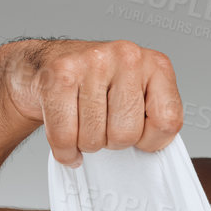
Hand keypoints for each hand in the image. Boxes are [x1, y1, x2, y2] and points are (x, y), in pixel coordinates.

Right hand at [0, 37, 183, 161]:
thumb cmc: (94, 88)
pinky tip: (66, 139)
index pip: (168, 121)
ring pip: (94, 138)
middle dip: (112, 141)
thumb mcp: (136, 96)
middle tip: (102, 124)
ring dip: (85, 143)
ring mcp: (93, 62)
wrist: (42, 66)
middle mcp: (127, 56)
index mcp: (155, 65)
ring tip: (82, 122)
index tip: (137, 133)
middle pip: (127, 134)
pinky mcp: (59, 75)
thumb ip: (154, 119)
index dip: (150, 140)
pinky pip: (65, 137)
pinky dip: (64, 150)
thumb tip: (153, 154)